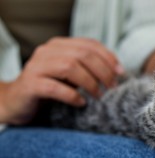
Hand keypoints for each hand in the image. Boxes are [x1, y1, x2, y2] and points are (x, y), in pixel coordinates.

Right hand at [0, 37, 123, 124]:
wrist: (18, 101)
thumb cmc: (51, 87)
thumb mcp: (73, 75)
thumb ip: (90, 68)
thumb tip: (119, 73)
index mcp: (60, 45)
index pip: (89, 44)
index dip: (108, 57)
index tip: (121, 73)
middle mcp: (47, 51)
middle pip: (82, 55)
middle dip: (102, 71)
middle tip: (112, 87)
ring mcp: (36, 67)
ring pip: (69, 67)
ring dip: (89, 83)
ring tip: (99, 96)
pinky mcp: (29, 85)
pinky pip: (54, 87)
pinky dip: (71, 95)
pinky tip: (81, 103)